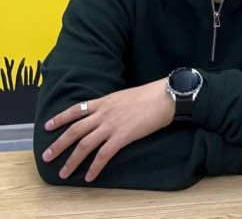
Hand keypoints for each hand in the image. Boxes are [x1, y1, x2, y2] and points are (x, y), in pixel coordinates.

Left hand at [41, 78, 174, 181]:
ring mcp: (112, 125)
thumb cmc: (149, 95)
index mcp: (104, 101)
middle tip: (46, 156)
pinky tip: (89, 176)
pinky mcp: (122, 136)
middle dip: (58, 144)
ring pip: (85, 145)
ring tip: (63, 172)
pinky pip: (103, 155)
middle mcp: (104, 113)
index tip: (48, 126)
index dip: (60, 118)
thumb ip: (111, 106)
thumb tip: (104, 115)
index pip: (76, 110)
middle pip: (75, 130)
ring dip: (72, 160)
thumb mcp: (124, 96)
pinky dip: (95, 167)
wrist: (164, 97)